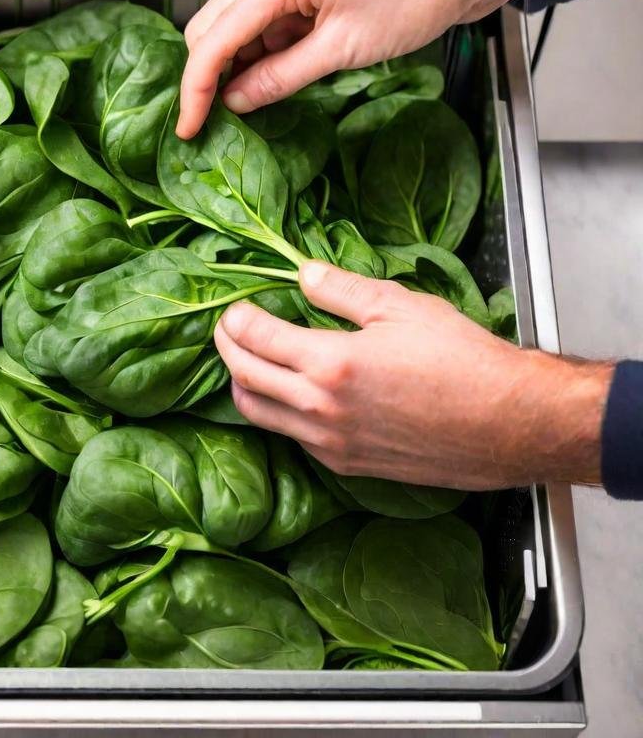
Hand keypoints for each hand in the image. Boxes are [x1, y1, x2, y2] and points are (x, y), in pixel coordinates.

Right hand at [177, 0, 524, 138]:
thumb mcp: (344, 49)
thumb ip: (280, 78)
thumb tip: (236, 102)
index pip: (215, 38)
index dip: (197, 88)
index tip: (189, 126)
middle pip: (215, 21)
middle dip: (213, 71)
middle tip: (219, 118)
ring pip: (240, 17)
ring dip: (243, 59)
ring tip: (259, 98)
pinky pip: (269, 8)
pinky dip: (268, 42)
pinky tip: (281, 70)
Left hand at [213, 262, 610, 489]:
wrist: (511, 424)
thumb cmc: (464, 361)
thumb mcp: (401, 307)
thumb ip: (342, 290)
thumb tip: (303, 274)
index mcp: (330, 364)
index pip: (255, 338)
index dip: (236, 319)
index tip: (235, 307)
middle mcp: (321, 410)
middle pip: (244, 378)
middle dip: (226, 348)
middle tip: (228, 328)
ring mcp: (332, 443)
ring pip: (259, 416)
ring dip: (243, 385)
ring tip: (248, 361)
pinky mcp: (349, 465)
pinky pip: (293, 439)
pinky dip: (278, 414)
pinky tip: (291, 395)